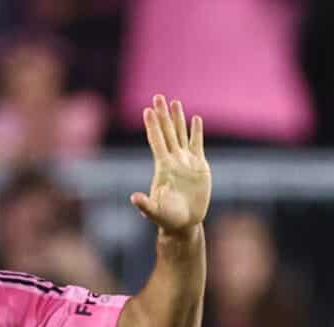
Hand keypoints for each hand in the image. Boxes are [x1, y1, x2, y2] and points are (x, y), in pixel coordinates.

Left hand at [131, 94, 210, 234]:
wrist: (185, 222)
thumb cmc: (167, 218)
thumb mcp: (155, 212)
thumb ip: (145, 205)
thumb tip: (134, 198)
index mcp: (163, 167)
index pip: (156, 141)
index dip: (152, 126)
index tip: (147, 110)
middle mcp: (173, 160)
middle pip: (167, 132)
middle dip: (163, 115)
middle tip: (158, 96)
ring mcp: (186, 162)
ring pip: (181, 135)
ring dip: (178, 118)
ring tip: (175, 102)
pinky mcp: (200, 166)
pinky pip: (198, 144)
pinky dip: (197, 132)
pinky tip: (196, 119)